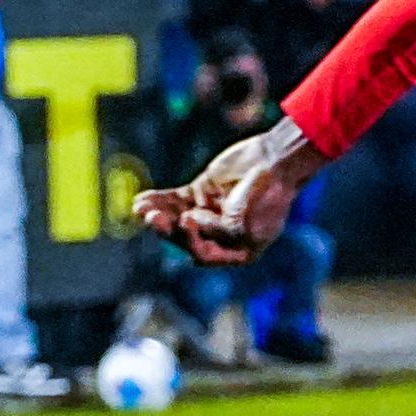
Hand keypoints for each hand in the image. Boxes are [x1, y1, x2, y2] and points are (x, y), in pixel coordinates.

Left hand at [132, 117, 326, 265]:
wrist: (276, 161)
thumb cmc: (268, 196)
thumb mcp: (243, 223)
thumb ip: (215, 229)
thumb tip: (188, 220)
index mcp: (237, 250)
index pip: (204, 254)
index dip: (190, 240)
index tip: (187, 219)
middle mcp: (221, 235)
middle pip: (185, 236)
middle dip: (166, 228)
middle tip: (151, 217)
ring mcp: (210, 212)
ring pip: (177, 217)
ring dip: (158, 214)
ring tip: (139, 208)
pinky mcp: (201, 192)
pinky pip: (176, 199)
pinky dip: (160, 199)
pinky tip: (142, 199)